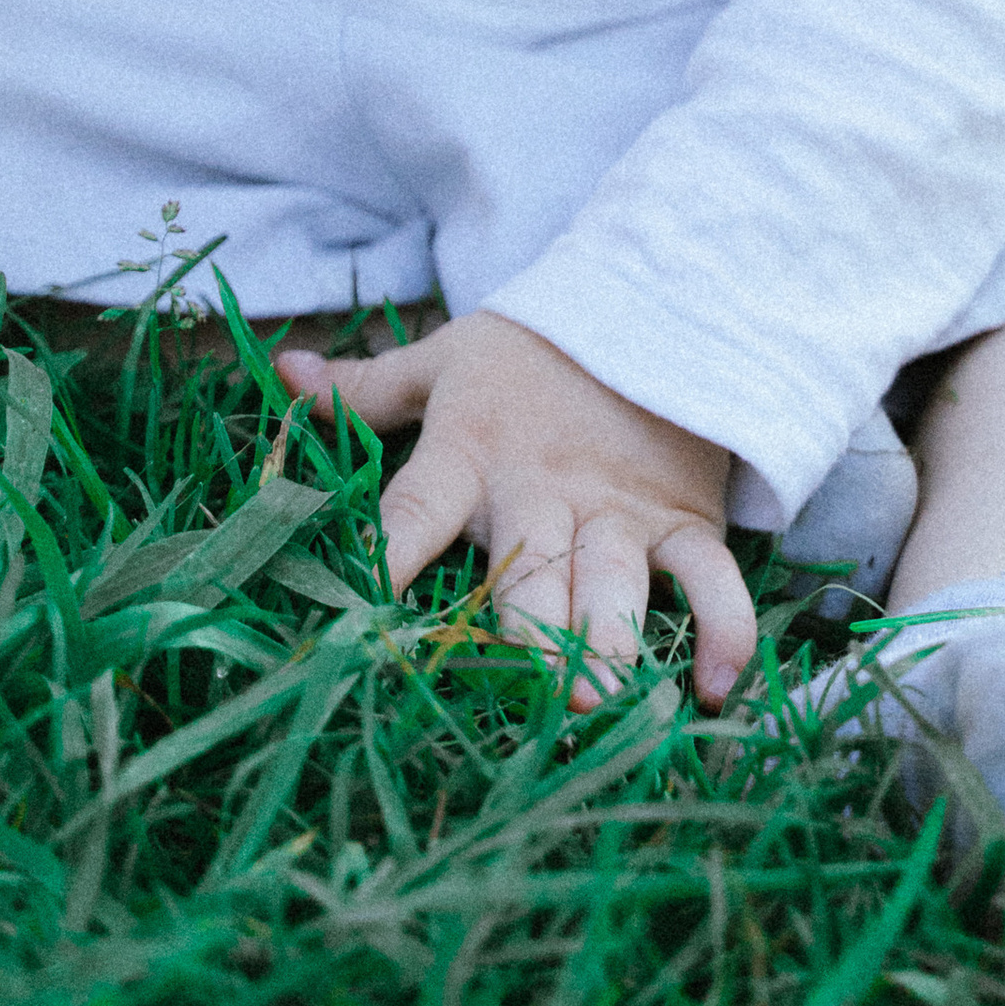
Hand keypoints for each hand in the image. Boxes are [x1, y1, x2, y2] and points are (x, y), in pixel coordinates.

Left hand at [276, 313, 757, 711]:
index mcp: (472, 454)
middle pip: (529, 571)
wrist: (652, 300)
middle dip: (531, 636)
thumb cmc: (532, 352)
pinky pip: (711, 579)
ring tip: (607, 705)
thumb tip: (281, 369)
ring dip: (612, 644)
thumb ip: (365, 385)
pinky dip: (723, 630)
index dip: (385, 557)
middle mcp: (543, 493)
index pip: (416, 508)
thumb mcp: (444, 359)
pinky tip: (720, 687)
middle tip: (533, 696)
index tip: (352, 619)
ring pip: (615, 584)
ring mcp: (618, 512)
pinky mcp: (684, 520)